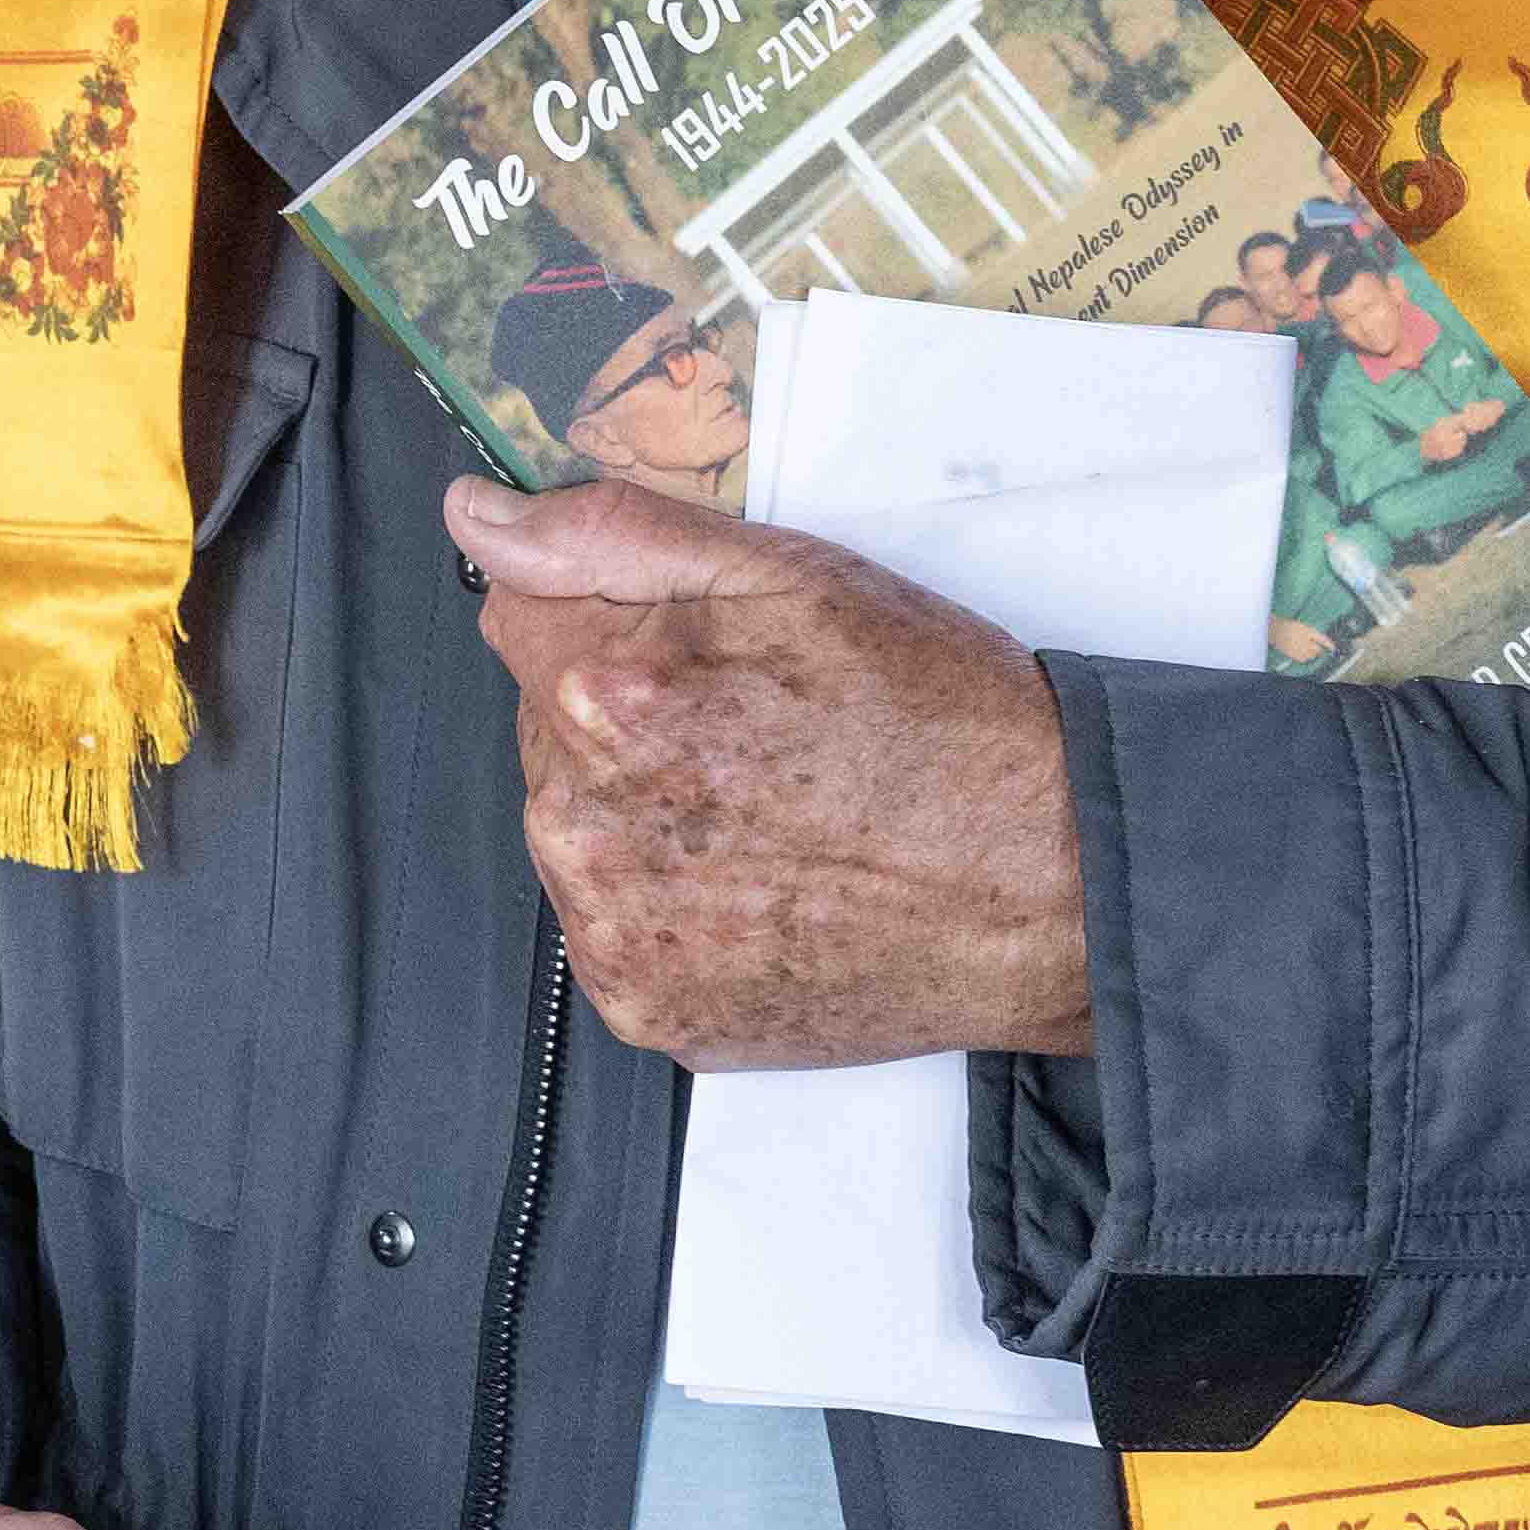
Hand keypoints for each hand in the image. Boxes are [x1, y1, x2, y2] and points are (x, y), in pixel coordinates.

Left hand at [441, 471, 1093, 1066]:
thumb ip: (610, 538)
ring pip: (582, 834)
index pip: (526, 626)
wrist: (1051, 889)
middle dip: (631, 723)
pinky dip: (676, 906)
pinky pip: (621, 928)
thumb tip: (478, 518)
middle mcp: (584, 829)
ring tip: (778, 816)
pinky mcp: (649, 1011)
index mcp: (606, 701)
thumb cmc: (941, 728)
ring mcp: (614, 934)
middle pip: (554, 737)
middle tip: (768, 738)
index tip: (707, 656)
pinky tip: (768, 883)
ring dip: (648, 818)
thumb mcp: (792, 579)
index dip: (622, 628)